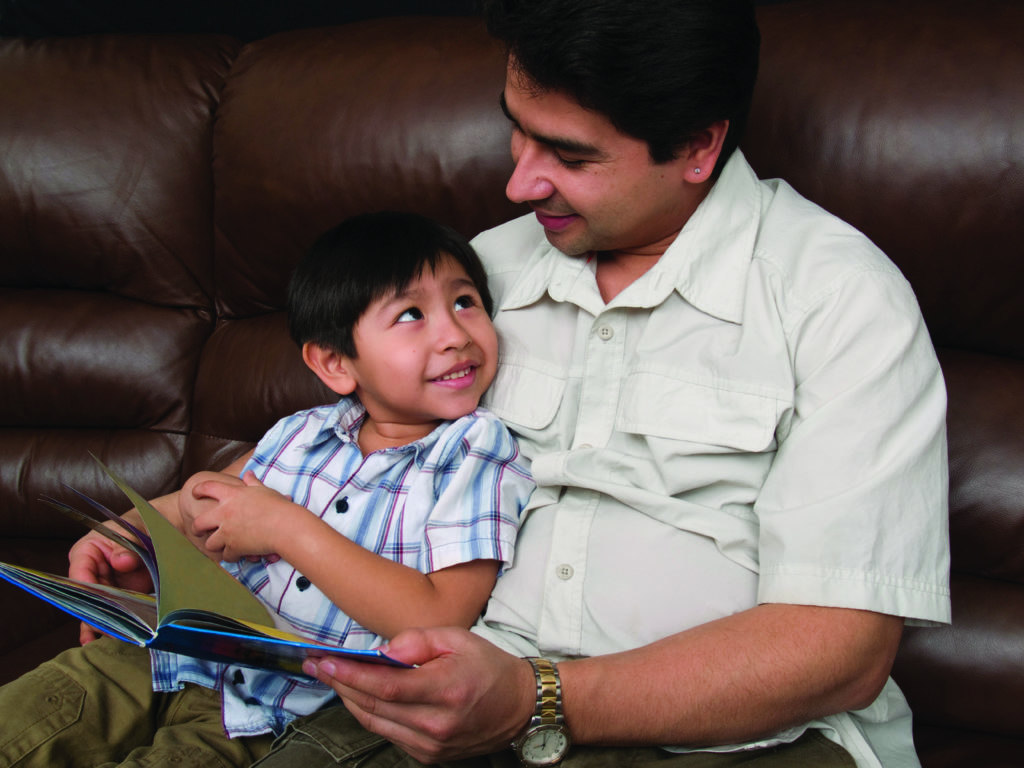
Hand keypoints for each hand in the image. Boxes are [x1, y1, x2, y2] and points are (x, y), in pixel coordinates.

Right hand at [68, 526, 152, 643]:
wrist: (159, 533)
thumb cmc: (139, 528)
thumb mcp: (134, 532)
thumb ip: (127, 547)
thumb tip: (122, 561)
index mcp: (87, 552)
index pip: (80, 572)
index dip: (87, 588)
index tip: (97, 601)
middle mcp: (91, 573)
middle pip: (87, 598)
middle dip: (96, 613)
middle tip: (105, 627)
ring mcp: (104, 588)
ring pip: (98, 610)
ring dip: (103, 624)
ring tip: (111, 636)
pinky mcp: (118, 599)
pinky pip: (109, 616)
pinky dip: (108, 628)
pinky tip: (105, 640)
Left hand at [185, 471, 290, 561]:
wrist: (286, 526)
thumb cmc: (278, 506)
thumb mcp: (264, 491)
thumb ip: (253, 483)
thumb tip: (248, 474)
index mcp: (232, 495)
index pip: (207, 488)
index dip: (198, 490)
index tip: (194, 493)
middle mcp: (225, 513)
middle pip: (199, 523)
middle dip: (197, 528)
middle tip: (200, 531)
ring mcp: (228, 531)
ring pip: (210, 543)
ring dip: (216, 545)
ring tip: (222, 546)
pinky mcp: (234, 547)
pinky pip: (226, 555)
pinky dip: (232, 556)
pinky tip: (238, 554)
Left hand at [303, 627, 534, 762]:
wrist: (519, 707)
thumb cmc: (488, 667)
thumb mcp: (458, 639)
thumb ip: (418, 640)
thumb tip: (383, 651)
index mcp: (446, 690)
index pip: (386, 686)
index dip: (351, 674)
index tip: (324, 660)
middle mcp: (436, 724)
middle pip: (373, 706)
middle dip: (339, 684)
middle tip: (315, 665)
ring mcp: (432, 745)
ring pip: (375, 723)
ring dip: (348, 700)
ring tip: (329, 677)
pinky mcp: (429, 755)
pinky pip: (388, 733)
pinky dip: (368, 713)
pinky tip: (357, 695)